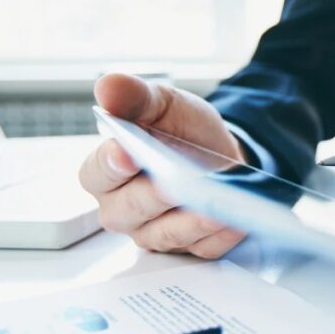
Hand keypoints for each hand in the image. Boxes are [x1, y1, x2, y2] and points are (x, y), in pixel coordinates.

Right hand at [78, 72, 247, 257]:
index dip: (110, 164)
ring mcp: (155, 233)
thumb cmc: (181, 130)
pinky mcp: (189, 247)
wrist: (220, 152)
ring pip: (168, 234)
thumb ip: (134, 97)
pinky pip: (204, 247)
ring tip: (217, 205)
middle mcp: (123, 209)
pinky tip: (238, 219)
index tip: (127, 153)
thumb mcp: (162, 104)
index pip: (96, 174)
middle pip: (130, 210)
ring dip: (193, 220)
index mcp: (106, 172)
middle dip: (154, 196)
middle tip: (174, 183)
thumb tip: (107, 86)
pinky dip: (222, 235)